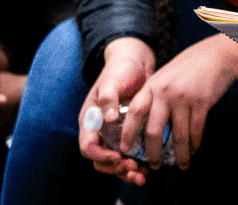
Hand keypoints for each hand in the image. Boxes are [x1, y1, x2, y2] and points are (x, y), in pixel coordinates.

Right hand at [78, 37, 154, 184]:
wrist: (136, 62)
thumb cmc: (120, 69)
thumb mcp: (112, 81)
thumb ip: (108, 98)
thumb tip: (108, 118)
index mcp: (89, 121)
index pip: (88, 147)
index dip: (101, 156)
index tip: (119, 158)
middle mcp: (99, 131)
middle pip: (101, 161)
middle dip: (116, 169)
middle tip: (134, 170)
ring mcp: (114, 134)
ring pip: (115, 162)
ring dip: (127, 172)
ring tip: (143, 175)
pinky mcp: (129, 134)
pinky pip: (129, 156)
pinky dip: (137, 164)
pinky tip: (149, 168)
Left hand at [110, 34, 237, 172]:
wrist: (217, 55)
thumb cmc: (190, 66)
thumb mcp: (165, 76)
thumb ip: (154, 96)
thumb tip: (145, 123)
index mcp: (152, 86)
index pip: (135, 113)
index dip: (128, 133)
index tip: (125, 149)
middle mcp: (165, 93)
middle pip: (154, 130)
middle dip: (152, 153)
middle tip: (154, 165)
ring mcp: (183, 98)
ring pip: (178, 135)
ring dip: (178, 154)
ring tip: (180, 164)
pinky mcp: (202, 103)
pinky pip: (196, 130)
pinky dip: (194, 144)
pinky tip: (193, 151)